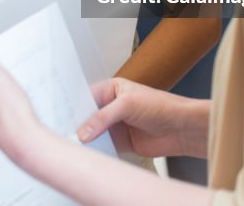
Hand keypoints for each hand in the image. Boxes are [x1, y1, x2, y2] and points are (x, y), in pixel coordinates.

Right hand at [77, 78, 208, 158]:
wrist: (182, 129)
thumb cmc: (161, 106)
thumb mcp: (128, 105)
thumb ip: (103, 117)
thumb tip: (84, 131)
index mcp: (112, 89)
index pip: (87, 97)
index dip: (74, 106)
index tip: (61, 115)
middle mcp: (112, 106)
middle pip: (88, 116)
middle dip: (78, 124)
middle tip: (65, 131)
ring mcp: (116, 125)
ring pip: (94, 132)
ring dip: (87, 139)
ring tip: (73, 144)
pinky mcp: (121, 142)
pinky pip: (104, 146)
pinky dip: (97, 150)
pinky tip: (89, 153)